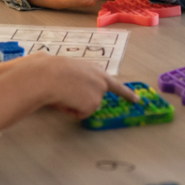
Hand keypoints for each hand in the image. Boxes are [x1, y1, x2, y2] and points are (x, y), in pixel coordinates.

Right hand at [8, 53, 138, 117]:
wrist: (47, 74)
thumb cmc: (50, 71)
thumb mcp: (66, 72)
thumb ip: (76, 81)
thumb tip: (68, 89)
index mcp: (93, 70)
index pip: (112, 83)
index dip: (125, 92)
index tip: (137, 99)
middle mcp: (100, 79)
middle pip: (100, 97)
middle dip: (99, 101)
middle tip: (128, 102)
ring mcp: (99, 91)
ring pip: (87, 107)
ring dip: (74, 105)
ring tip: (63, 94)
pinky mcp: (94, 102)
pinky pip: (80, 114)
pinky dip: (71, 110)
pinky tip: (65, 100)